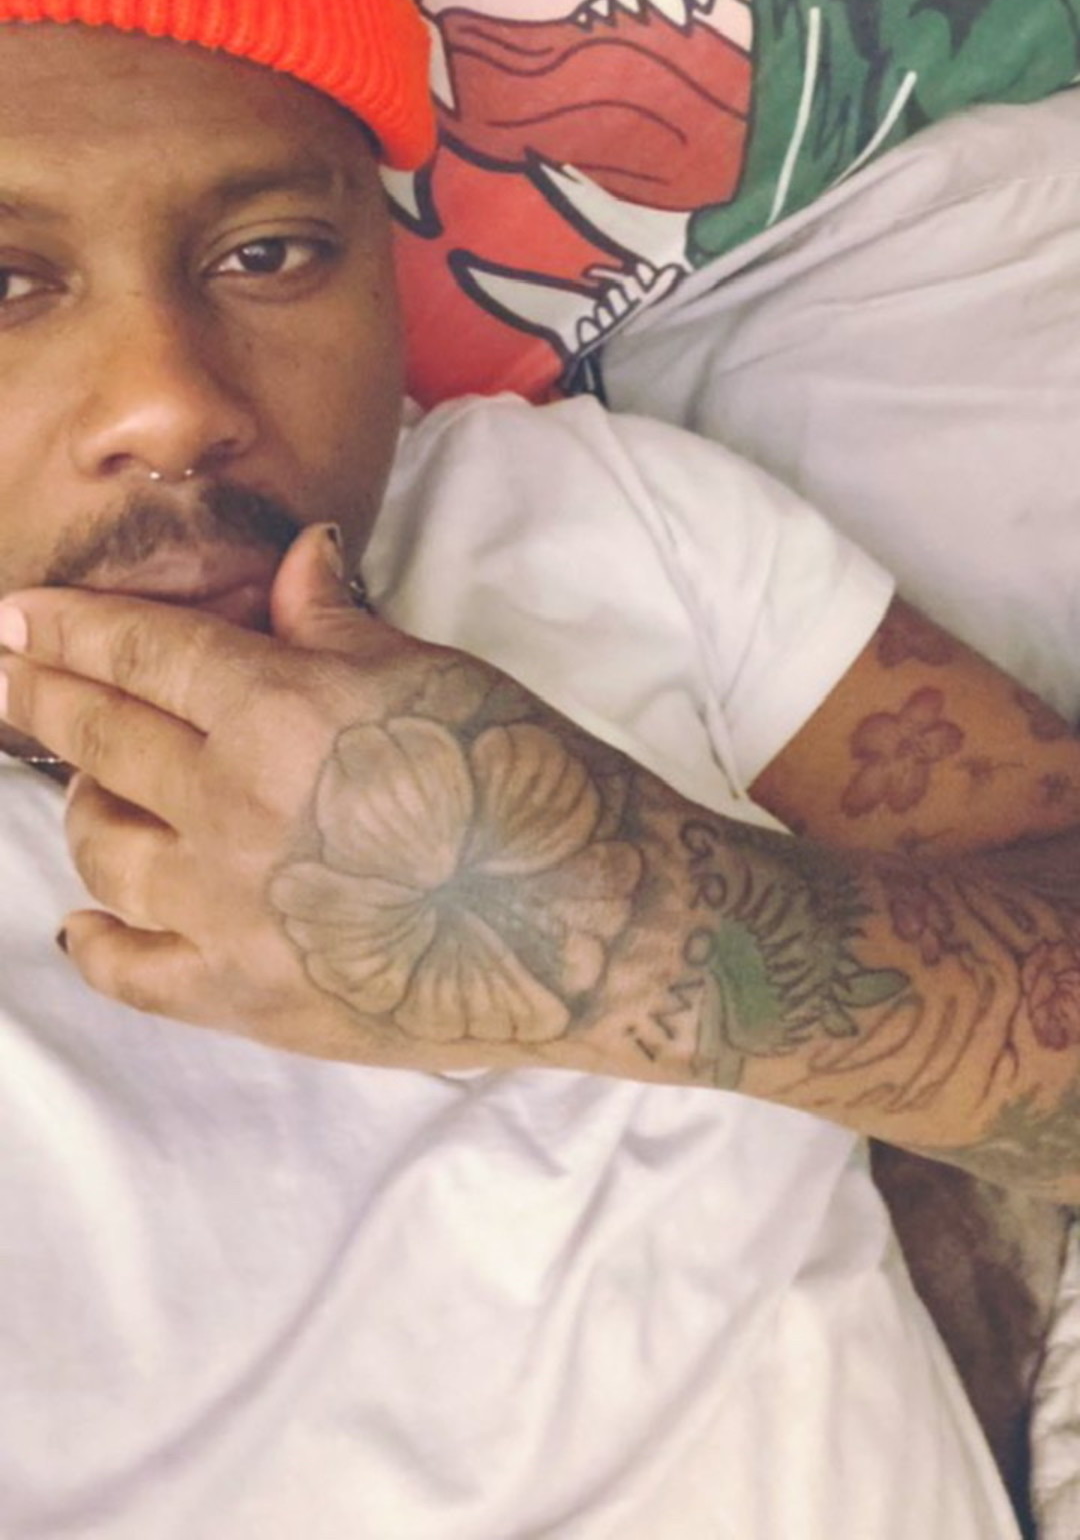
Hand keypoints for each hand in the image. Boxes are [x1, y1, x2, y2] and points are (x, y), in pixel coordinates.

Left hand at [0, 531, 641, 1067]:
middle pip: (99, 740)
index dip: (69, 627)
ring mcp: (229, 913)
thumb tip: (294, 560)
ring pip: (102, 849)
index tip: (15, 615)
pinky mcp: (246, 999)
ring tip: (93, 789)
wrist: (594, 924)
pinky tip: (81, 922)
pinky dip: (94, 940)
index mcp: (278, 710)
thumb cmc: (531, 779)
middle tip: (4, 670)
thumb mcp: (433, 673)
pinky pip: (131, 972)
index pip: (142, 653)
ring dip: (83, 808)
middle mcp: (232, 808)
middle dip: (37, 693)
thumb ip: (334, 622)